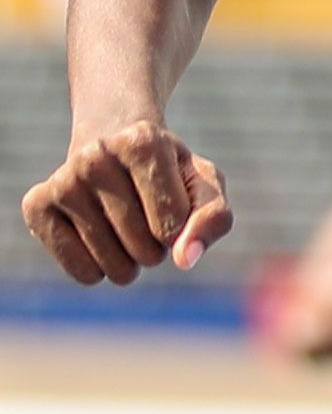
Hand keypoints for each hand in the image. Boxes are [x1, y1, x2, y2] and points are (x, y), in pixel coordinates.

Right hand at [20, 122, 231, 285]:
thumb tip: (186, 259)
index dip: (181, 225)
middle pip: (145, 247)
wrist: (113, 142)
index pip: (175, 221)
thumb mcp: (203, 183)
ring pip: (113, 264)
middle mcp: (95, 156)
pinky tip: (99, 238)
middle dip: (156, 246)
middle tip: (147, 215)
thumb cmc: (167, 169)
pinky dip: (99, 270)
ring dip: (130, 261)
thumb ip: (213, 218)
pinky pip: (81, 272)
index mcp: (142, 141)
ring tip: (125, 226)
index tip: (172, 200)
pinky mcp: (36, 206)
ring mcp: (62, 181)